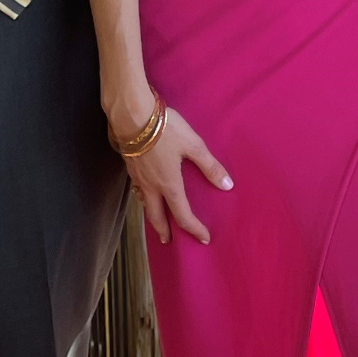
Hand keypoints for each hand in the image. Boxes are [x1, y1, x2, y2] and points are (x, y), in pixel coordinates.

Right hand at [121, 103, 232, 245]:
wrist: (132, 115)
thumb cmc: (165, 129)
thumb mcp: (193, 145)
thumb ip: (209, 166)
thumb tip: (227, 186)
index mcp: (169, 184)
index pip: (182, 215)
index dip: (194, 228)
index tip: (204, 238)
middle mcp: (151, 186)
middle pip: (156, 216)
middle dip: (164, 231)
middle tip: (169, 241)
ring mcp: (137, 177)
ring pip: (144, 204)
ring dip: (152, 215)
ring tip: (157, 219)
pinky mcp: (130, 166)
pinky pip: (137, 190)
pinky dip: (143, 199)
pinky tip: (145, 192)